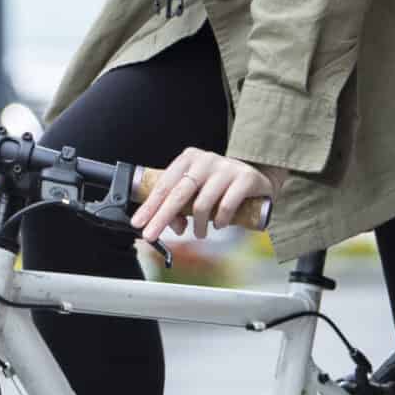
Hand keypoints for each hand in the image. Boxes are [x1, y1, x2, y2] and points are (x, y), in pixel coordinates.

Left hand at [133, 148, 278, 241]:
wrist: (256, 177)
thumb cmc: (220, 185)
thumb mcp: (197, 192)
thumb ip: (182, 208)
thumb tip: (174, 227)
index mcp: (188, 159)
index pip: (164, 185)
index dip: (150, 206)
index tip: (138, 222)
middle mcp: (205, 160)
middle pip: (178, 193)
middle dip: (162, 218)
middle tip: (151, 235)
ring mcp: (225, 168)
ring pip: (202, 204)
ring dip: (198, 226)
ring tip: (200, 233)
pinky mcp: (244, 178)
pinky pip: (225, 206)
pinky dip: (219, 221)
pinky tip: (219, 225)